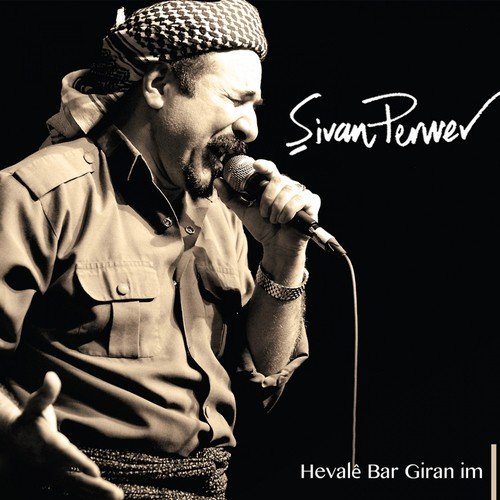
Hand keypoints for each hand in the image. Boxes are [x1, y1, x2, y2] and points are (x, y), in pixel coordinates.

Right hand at [6, 372, 122, 498]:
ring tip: (117, 497)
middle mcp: (47, 463)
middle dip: (93, 487)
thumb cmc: (27, 420)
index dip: (78, 463)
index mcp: (44, 444)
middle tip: (115, 494)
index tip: (96, 471)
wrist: (9, 441)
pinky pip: (73, 489)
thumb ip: (45, 393)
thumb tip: (51, 375)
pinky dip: (89, 495)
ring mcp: (50, 474)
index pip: (62, 455)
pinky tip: (105, 498)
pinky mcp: (55, 478)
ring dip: (96, 494)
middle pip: (72, 478)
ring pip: (75, 487)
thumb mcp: (33, 405)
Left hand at [214, 159, 320, 254]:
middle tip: (264, 214)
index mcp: (272, 185)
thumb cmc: (263, 228)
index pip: (269, 169)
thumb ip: (231, 197)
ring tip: (275, 220)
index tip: (256, 165)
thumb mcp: (244, 212)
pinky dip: (288, 212)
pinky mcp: (311, 203)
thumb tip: (218, 181)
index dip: (264, 165)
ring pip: (288, 191)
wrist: (276, 246)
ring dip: (277, 209)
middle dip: (268, 199)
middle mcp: (288, 186)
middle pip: (278, 179)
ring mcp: (301, 193)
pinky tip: (285, 221)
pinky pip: (299, 200)